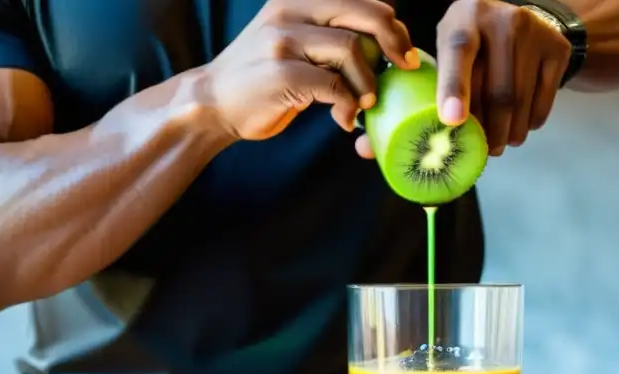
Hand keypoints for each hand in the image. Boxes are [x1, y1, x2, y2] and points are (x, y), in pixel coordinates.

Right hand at [201, 0, 417, 141]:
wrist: (214, 101)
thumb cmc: (263, 77)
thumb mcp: (295, 41)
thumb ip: (330, 36)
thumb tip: (385, 44)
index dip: (392, 24)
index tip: (403, 51)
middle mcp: (291, 9)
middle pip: (366, 15)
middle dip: (395, 43)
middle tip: (404, 68)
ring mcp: (284, 39)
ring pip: (352, 50)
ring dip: (368, 83)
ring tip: (364, 104)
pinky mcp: (281, 73)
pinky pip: (334, 86)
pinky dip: (348, 105)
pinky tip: (344, 117)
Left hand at [355, 0, 570, 159]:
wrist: (527, 19)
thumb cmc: (467, 49)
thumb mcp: (440, 57)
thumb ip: (406, 99)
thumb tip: (365, 150)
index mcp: (463, 18)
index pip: (456, 52)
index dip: (453, 87)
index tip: (450, 121)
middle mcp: (502, 20)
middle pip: (496, 92)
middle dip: (486, 134)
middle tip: (479, 154)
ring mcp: (535, 33)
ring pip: (519, 105)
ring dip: (506, 137)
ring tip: (496, 145)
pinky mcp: (557, 50)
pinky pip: (542, 104)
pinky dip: (527, 126)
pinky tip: (516, 127)